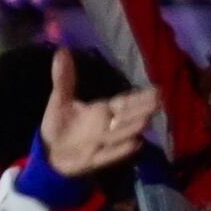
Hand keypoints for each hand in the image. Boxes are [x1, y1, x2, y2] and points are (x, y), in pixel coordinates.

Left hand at [40, 84, 160, 180]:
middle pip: (127, 117)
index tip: (158, 91)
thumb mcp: (60, 100)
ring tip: (145, 121)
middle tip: (159, 103)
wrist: (51, 153)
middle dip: (141, 110)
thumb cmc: (60, 125)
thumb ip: (64, 78)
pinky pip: (108, 155)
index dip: (139, 97)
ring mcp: (102, 144)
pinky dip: (119, 151)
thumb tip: (61, 50)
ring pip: (120, 135)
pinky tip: (135, 145)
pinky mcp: (93, 160)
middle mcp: (107, 126)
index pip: (125, 103)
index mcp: (102, 111)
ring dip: (131, 128)